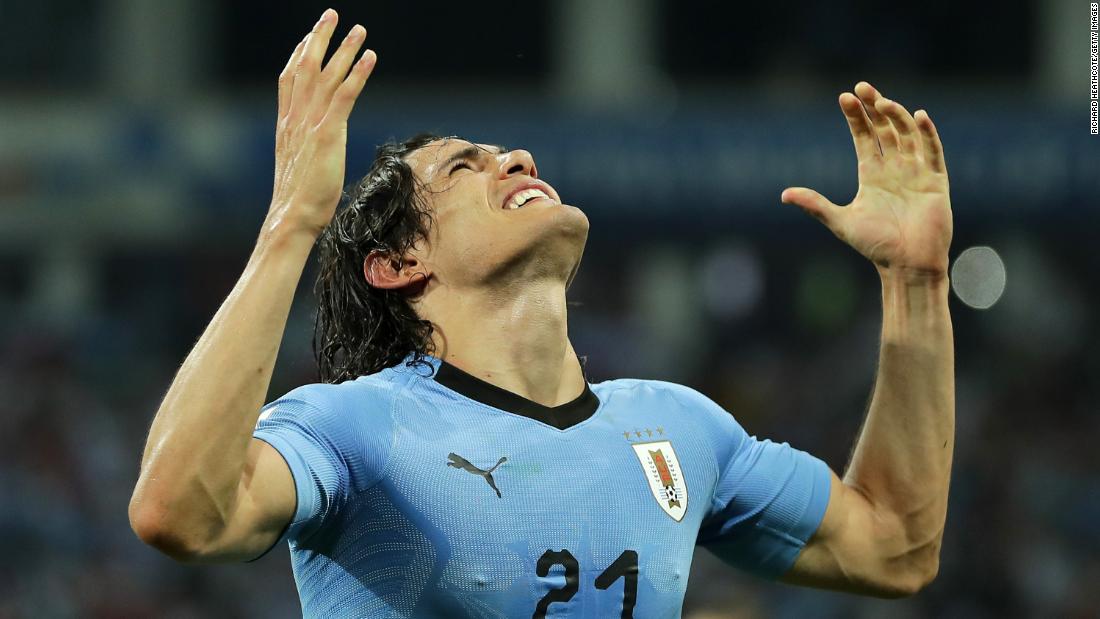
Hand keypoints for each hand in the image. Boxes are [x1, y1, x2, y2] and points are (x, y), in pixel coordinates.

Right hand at [266, 9, 375, 237]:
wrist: (292, 217)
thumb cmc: (299, 203)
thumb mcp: (300, 169)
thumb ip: (305, 153)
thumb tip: (315, 154)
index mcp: (286, 126)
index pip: (289, 81)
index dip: (298, 55)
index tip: (308, 37)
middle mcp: (295, 119)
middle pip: (305, 68)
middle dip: (319, 38)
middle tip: (331, 15)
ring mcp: (310, 125)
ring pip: (326, 76)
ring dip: (344, 49)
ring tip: (359, 30)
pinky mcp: (327, 134)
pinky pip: (344, 96)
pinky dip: (357, 74)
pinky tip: (370, 58)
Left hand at [781, 82, 951, 276]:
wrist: (906, 266)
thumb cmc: (875, 247)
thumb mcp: (840, 221)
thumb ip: (815, 205)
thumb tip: (784, 194)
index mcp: (872, 176)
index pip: (864, 138)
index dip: (856, 118)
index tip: (845, 97)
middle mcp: (895, 170)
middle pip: (886, 130)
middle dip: (874, 107)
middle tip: (861, 87)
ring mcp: (917, 174)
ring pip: (907, 136)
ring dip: (896, 116)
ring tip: (882, 100)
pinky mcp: (936, 183)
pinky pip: (934, 153)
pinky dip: (928, 135)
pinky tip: (918, 117)